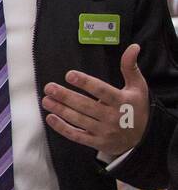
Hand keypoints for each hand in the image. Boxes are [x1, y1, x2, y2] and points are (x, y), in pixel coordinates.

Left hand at [43, 43, 149, 159]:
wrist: (144, 138)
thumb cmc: (136, 107)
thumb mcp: (137, 87)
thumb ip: (130, 67)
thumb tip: (133, 47)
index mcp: (122, 102)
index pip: (102, 91)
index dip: (85, 83)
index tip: (69, 75)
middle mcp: (113, 117)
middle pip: (86, 106)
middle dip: (66, 96)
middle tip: (49, 87)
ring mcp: (105, 131)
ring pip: (79, 120)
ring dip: (60, 110)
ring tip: (46, 100)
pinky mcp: (98, 142)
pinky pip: (77, 136)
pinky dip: (62, 128)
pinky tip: (50, 118)